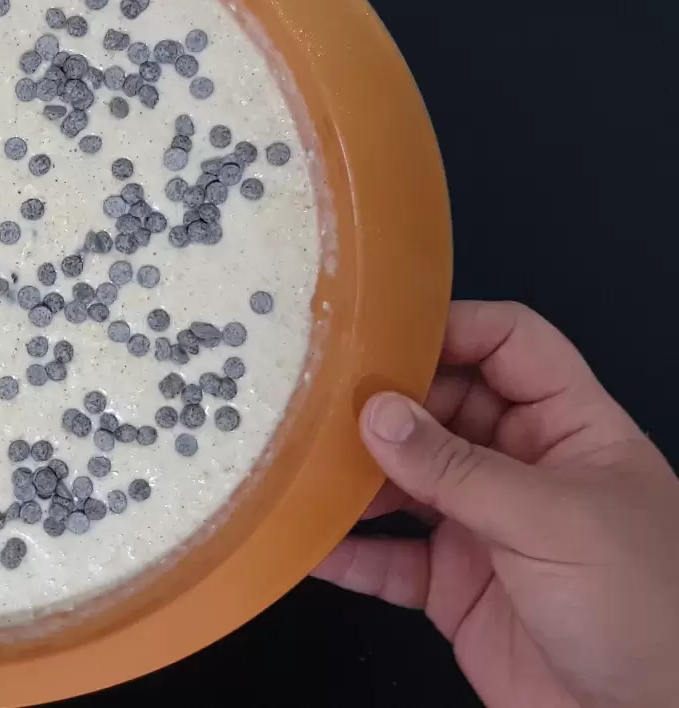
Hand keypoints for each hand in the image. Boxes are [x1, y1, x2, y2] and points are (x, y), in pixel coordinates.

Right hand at [312, 300, 678, 707]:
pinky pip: (387, 558)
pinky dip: (345, 551)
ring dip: (353, 475)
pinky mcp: (453, 587)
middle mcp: (524, 469)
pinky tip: (304, 541)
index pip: (509, 346)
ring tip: (297, 463)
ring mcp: (485, 527)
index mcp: (572, 429)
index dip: (451, 328)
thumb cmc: (647, 612)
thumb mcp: (554, 522)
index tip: (380, 332)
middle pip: (441, 407)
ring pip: (404, 479)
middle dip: (383, 403)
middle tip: (318, 401)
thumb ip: (458, 468)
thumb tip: (377, 413)